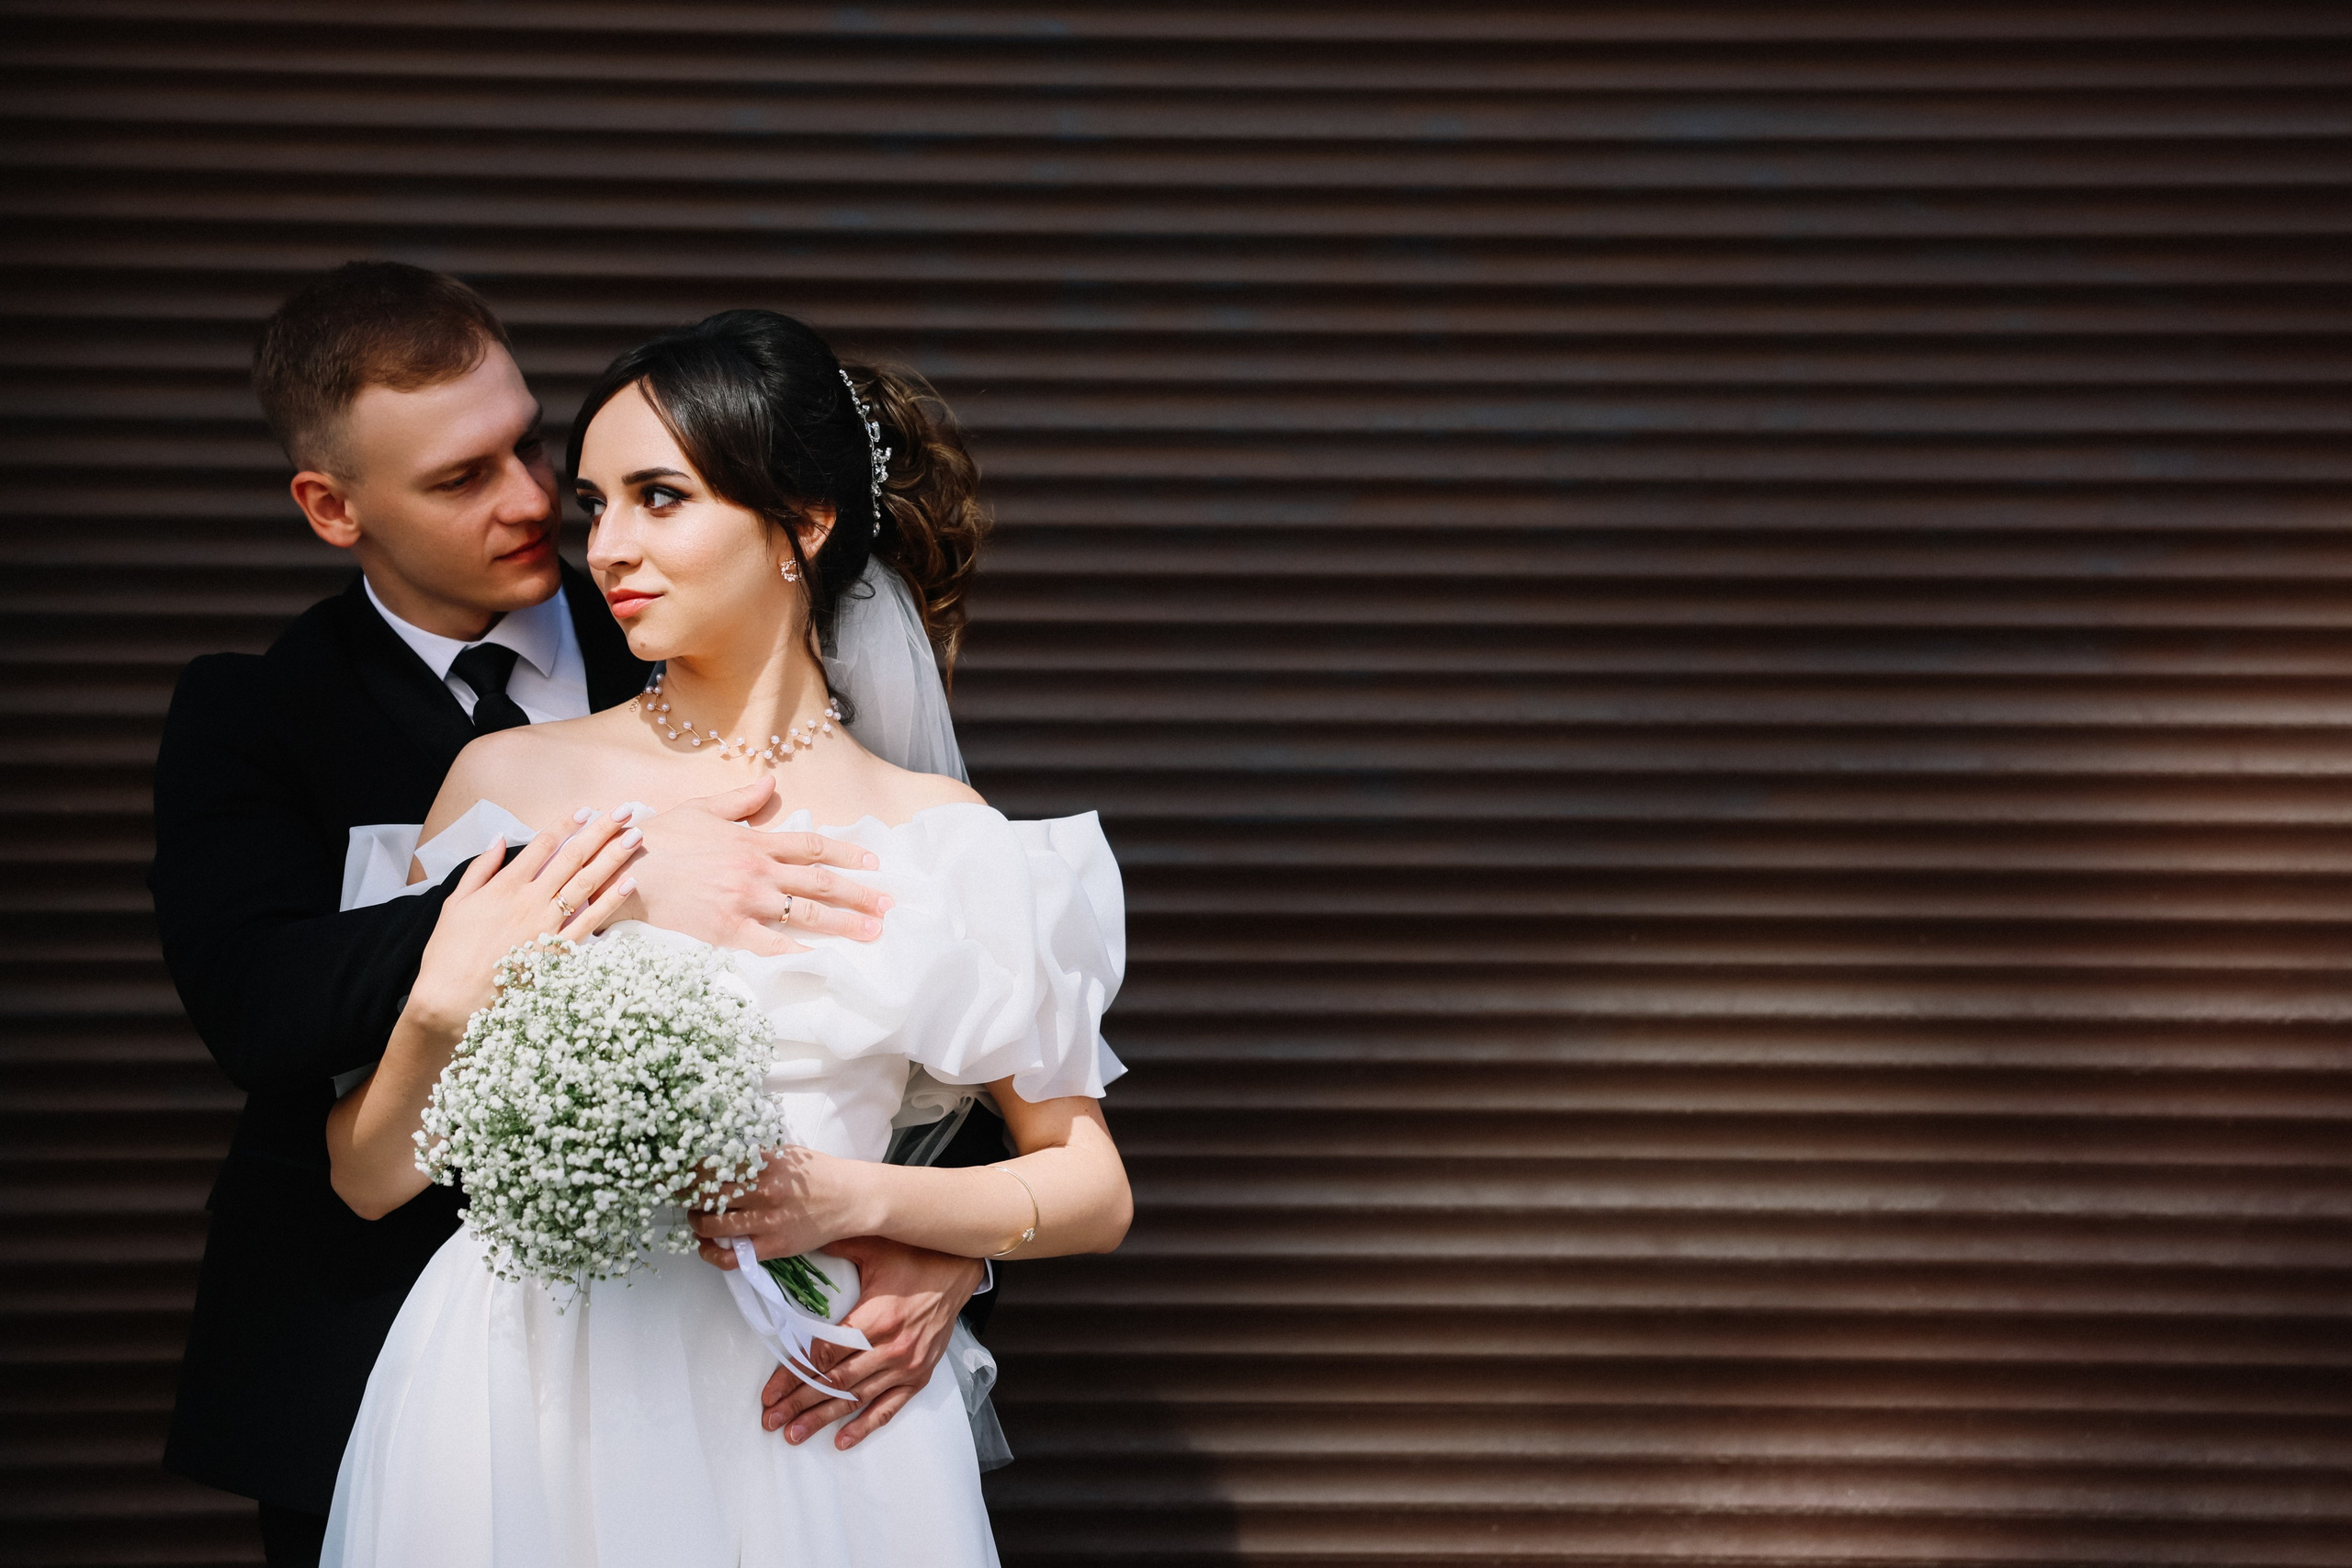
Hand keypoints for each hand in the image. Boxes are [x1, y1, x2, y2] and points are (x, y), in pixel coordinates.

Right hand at [405, 811, 641, 1033]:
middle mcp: (530, 900)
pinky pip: (591, 922)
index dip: (567, 824)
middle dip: (601, 831)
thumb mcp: (455, 903)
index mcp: (505, 886)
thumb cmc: (449, 952)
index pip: (543, 845)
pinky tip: (630, 882)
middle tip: (625, 811)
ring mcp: (546, 925)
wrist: (450, 998)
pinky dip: (611, 901)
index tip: (586, 810)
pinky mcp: (557, 951)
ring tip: (635, 837)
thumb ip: (480, 869)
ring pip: (587, 882)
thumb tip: (499, 838)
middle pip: (572, 856)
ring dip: (613, 857)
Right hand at [621, 777, 891, 956]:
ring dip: (843, 924)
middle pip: (819, 883)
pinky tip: (823, 960)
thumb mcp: (702, 809)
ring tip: (872, 933)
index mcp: (754, 842)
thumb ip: (741, 800)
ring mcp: (745, 902)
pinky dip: (798, 954)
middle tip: (889, 905)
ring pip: (805, 914)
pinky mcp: (727, 931)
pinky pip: (771, 945)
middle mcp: (758, 871)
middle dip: (859, 894)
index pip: (813, 847)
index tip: (874, 865)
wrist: (625, 869)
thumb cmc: (660, 839)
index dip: (847, 856)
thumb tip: (771, 782)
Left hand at [692, 1145, 873, 1262]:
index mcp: (765, 1164)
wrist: (851, 1200)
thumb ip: (756, 1155)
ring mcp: (766, 1222)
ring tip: (696, 1217)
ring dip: (695, 1221)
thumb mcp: (787, 1154)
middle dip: (684, 1194)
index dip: (688, 1169)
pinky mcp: (772, 1247)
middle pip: (706, 1193)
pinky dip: (710, 1253)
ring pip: (711, 1225)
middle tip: (678, 1192)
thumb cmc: (819, 1174)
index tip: (678, 1169)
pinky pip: (730, 1257)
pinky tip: (705, 1246)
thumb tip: (722, 1154)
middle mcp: (762, 1191)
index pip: (713, 1165)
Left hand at [759, 1238, 985, 1449]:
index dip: (793, 1374)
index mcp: (876, 1318)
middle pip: (836, 1382)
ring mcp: (907, 1365)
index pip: (824, 1354)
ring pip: (857, 1399)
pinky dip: (864, 1426)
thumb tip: (795, 1237)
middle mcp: (892, 1347)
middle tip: (771, 1420)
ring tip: (794, 1434)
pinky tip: (841, 1441)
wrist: (958, 1272)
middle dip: (799, 1403)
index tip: (770, 1390)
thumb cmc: (913, 1257)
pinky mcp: (919, 1375)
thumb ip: (833, 1246)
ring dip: (822, 1419)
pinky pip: (889, 1407)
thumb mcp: (873, 1245)